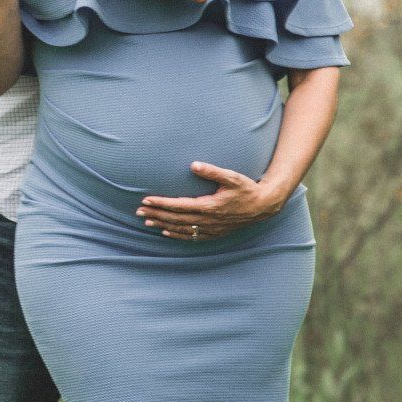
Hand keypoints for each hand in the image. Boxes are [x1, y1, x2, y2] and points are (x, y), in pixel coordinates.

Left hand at [137, 162, 284, 239]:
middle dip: (156, 215)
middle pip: (175, 218)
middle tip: (138, 212)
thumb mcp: (232, 177)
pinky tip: (166, 232)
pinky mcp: (214, 233)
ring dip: (162, 225)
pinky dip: (177, 235)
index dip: (161, 204)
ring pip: (181, 229)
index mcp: (209, 206)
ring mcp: (210, 228)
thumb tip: (193, 164)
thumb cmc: (247, 189)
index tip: (146, 201)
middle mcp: (207, 220)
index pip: (178, 205)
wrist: (263, 206)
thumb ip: (212, 171)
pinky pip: (191, 236)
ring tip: (146, 222)